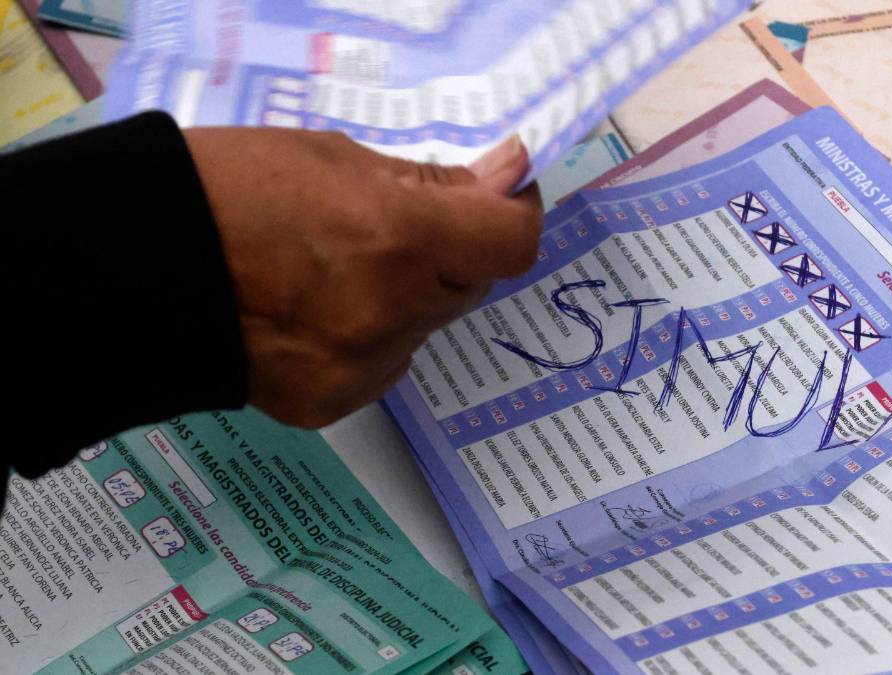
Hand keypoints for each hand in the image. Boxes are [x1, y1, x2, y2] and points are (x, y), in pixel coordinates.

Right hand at [183, 129, 541, 426]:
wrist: (134, 268)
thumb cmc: (227, 190)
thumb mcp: (337, 159)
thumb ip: (433, 182)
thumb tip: (507, 178)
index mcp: (398, 237)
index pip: (511, 241)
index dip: (512, 214)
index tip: (496, 198)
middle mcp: (391, 311)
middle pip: (470, 286)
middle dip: (450, 255)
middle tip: (392, 229)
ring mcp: (361, 367)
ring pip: (424, 329)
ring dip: (407, 299)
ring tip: (330, 274)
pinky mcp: (330, 404)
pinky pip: (380, 365)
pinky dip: (366, 341)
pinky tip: (309, 317)